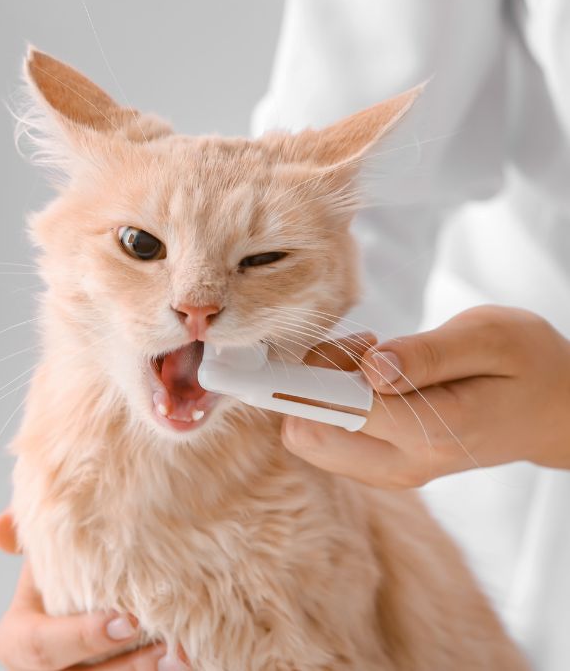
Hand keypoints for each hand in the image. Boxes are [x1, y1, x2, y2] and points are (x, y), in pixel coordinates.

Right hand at [0, 511, 184, 669]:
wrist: (89, 592)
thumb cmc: (64, 569)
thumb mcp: (44, 550)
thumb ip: (27, 534)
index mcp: (18, 640)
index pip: (40, 647)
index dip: (82, 638)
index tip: (127, 620)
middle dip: (125, 667)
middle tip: (165, 646)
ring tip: (183, 657)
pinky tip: (188, 660)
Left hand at [283, 305, 569, 487]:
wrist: (553, 410)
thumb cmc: (526, 363)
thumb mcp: (490, 338)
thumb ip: (426, 355)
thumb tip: (368, 368)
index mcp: (429, 431)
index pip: (334, 411)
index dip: (293, 381)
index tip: (268, 357)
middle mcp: (402, 463)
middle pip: (307, 433)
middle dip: (309, 380)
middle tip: (362, 346)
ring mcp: (390, 472)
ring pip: (310, 437)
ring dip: (321, 389)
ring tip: (375, 357)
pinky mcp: (382, 466)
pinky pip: (328, 438)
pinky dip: (330, 401)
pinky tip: (374, 375)